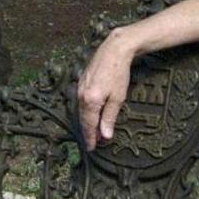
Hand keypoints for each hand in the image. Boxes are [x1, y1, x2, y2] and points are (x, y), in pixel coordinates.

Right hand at [77, 29, 135, 150]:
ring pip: (82, 110)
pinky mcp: (81, 81)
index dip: (90, 138)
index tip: (92, 148)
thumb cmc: (118, 73)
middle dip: (89, 132)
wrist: (114, 50)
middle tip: (93, 143)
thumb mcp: (118, 98)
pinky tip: (92, 113)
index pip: (89, 125)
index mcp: (90, 101)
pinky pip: (82, 101)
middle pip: (83, 119)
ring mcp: (80, 87)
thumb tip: (105, 136)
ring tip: (94, 131)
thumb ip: (109, 117)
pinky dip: (86, 110)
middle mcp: (81, 95)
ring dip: (88, 121)